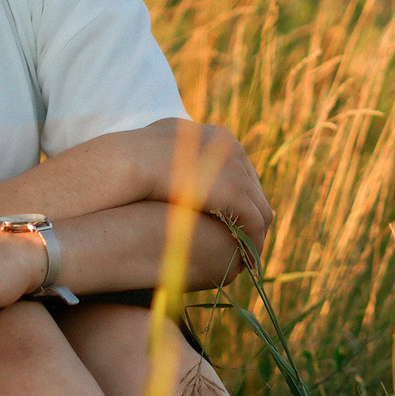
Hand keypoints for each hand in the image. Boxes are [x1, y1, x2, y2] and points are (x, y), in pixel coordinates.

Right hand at [108, 119, 274, 259]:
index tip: (230, 214)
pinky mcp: (236, 194)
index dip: (238, 194)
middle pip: (254, 188)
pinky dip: (252, 241)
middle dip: (250, 212)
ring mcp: (238, 172)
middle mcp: (234, 150)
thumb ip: (181, 154)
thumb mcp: (165, 148)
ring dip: (255, 231)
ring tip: (247, 252)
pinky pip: (254, 223)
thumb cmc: (139, 156)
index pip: (241, 169)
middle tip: (243, 235)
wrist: (135, 161)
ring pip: (260, 208)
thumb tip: (179, 162)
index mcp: (220, 137)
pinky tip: (246, 257)